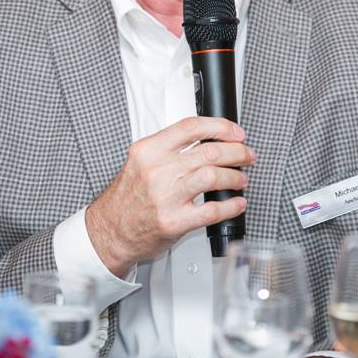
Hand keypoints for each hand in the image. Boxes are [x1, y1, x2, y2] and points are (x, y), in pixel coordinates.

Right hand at [85, 117, 253, 276]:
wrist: (111, 230)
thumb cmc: (128, 198)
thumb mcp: (141, 162)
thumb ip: (169, 149)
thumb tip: (208, 139)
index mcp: (149, 150)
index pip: (191, 127)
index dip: (220, 127)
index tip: (235, 132)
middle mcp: (157, 171)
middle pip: (209, 151)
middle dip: (236, 152)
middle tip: (246, 155)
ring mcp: (166, 197)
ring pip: (213, 176)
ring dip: (235, 176)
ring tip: (241, 179)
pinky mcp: (174, 221)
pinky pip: (212, 210)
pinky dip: (231, 205)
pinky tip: (237, 203)